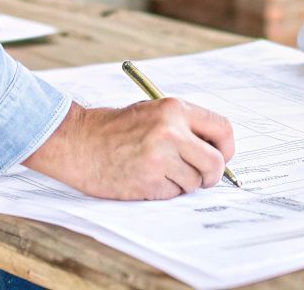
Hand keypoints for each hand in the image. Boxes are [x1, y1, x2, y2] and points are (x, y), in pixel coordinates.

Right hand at [22, 99, 235, 199]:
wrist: (77, 141)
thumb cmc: (115, 128)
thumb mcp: (152, 111)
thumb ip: (185, 126)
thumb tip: (219, 150)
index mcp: (174, 109)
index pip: (223, 129)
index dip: (226, 149)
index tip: (221, 158)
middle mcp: (170, 132)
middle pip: (215, 163)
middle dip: (211, 175)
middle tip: (200, 176)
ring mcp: (159, 158)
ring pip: (194, 182)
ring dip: (182, 183)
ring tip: (158, 171)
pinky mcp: (147, 181)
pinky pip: (173, 194)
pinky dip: (163, 191)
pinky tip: (144, 178)